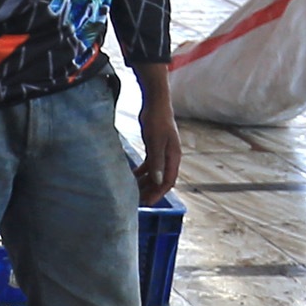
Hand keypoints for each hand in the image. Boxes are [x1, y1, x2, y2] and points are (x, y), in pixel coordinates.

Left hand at [132, 83, 181, 203]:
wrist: (155, 102)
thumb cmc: (157, 120)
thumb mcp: (155, 142)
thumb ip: (157, 161)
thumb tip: (158, 181)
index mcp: (173, 156)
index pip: (168, 181)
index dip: (158, 193)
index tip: (148, 203)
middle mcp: (170, 156)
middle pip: (161, 179)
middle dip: (151, 191)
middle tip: (138, 201)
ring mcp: (162, 152)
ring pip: (155, 173)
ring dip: (146, 183)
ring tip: (134, 191)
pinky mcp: (155, 147)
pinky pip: (150, 165)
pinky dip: (142, 172)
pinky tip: (132, 176)